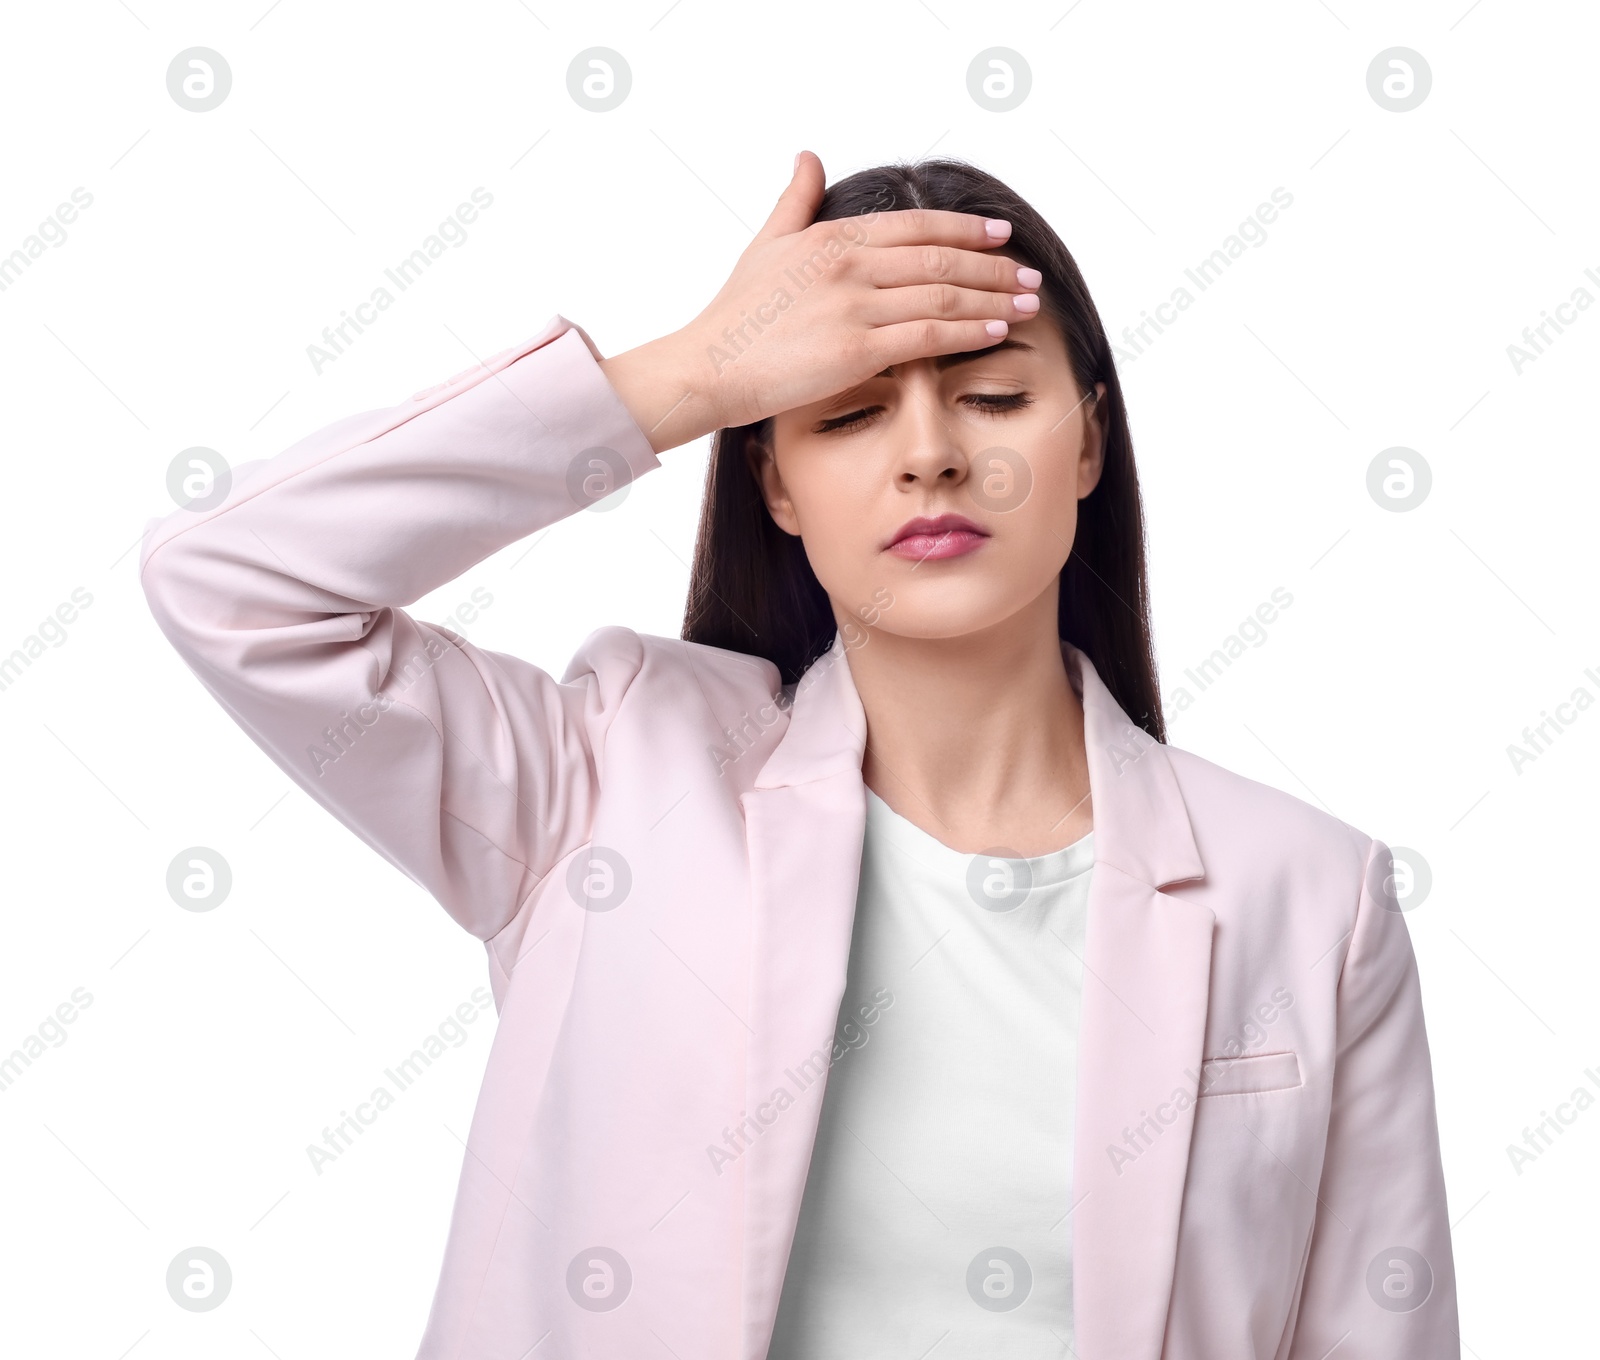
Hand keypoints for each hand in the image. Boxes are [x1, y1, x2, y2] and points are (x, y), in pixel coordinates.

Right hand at [599, 150, 1040, 453]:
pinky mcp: (858, 348)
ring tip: (1027, 303)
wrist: (707, 368)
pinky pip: (929, 336)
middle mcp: (849, 265)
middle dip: (994, 267)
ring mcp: (855, 305)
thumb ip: (795, 201)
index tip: (1001, 235)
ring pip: (943, 296)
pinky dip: (970, 331)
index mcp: (832, 238)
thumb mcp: (765, 245)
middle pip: (941, 259)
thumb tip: (808, 157)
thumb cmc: (734, 316)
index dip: (964, 228)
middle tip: (1029, 275)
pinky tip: (998, 330)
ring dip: (994, 299)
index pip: (916, 226)